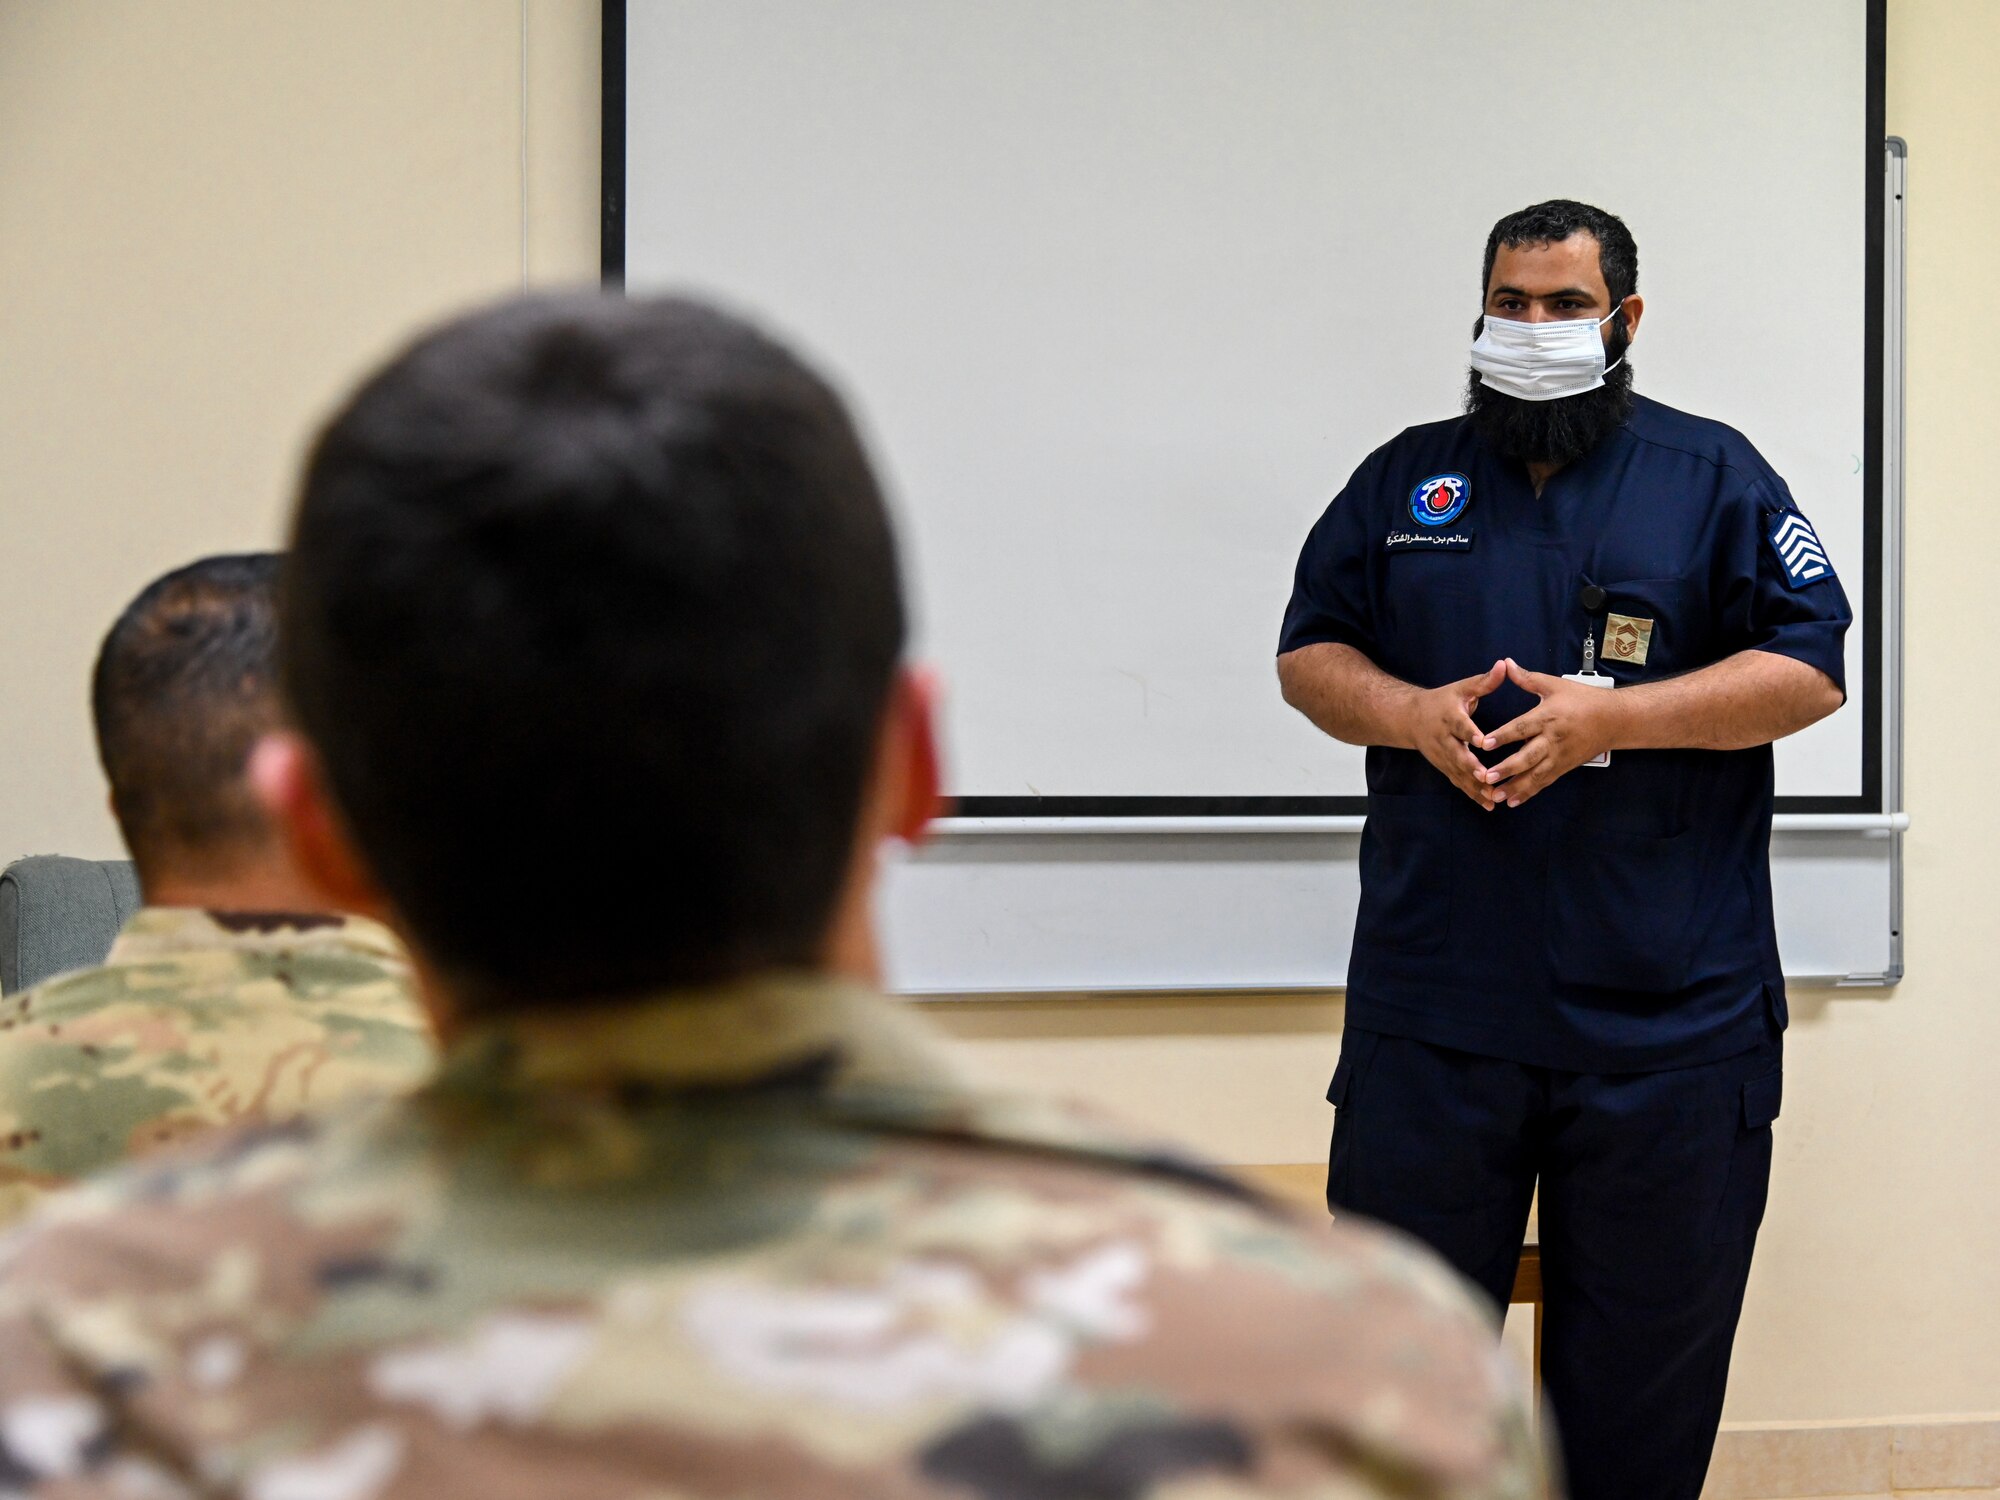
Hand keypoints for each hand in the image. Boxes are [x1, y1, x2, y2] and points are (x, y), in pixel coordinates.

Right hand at [1401, 660, 1507, 809]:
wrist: (1410, 719)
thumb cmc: (1441, 701)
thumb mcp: (1461, 688)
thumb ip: (1484, 681)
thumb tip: (1502, 665)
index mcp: (1449, 717)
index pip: (1460, 725)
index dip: (1470, 733)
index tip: (1482, 741)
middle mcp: (1443, 738)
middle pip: (1457, 754)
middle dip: (1471, 767)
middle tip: (1486, 777)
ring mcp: (1442, 756)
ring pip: (1458, 772)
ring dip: (1474, 786)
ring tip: (1492, 796)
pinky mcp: (1444, 767)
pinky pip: (1458, 782)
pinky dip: (1472, 794)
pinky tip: (1488, 804)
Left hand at [1477, 659, 1621, 805]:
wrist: (1615, 720)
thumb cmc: (1584, 699)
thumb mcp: (1555, 685)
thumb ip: (1527, 679)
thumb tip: (1506, 663)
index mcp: (1548, 717)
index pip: (1522, 728)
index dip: (1502, 736)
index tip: (1483, 744)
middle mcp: (1552, 739)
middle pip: (1527, 756)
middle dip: (1506, 768)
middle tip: (1486, 777)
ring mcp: (1559, 756)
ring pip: (1535, 775)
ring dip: (1515, 786)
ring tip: (1496, 796)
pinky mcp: (1564, 767)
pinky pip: (1544, 782)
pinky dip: (1529, 792)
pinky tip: (1513, 801)